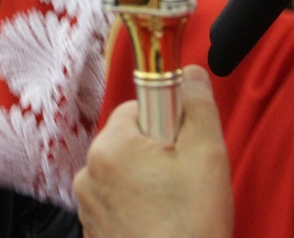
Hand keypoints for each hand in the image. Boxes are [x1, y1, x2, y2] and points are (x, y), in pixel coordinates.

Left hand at [73, 65, 232, 237]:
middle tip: (182, 178)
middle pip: (128, 138)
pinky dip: (133, 203)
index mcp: (111, 145)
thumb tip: (190, 71)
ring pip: (121, 170)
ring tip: (171, 205)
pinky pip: (114, 197)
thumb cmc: (191, 224)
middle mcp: (89, 169)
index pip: (137, 106)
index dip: (166, 122)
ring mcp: (86, 200)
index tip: (181, 145)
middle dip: (155, 151)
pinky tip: (156, 220)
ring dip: (144, 178)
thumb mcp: (207, 154)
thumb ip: (197, 104)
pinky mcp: (91, 225)